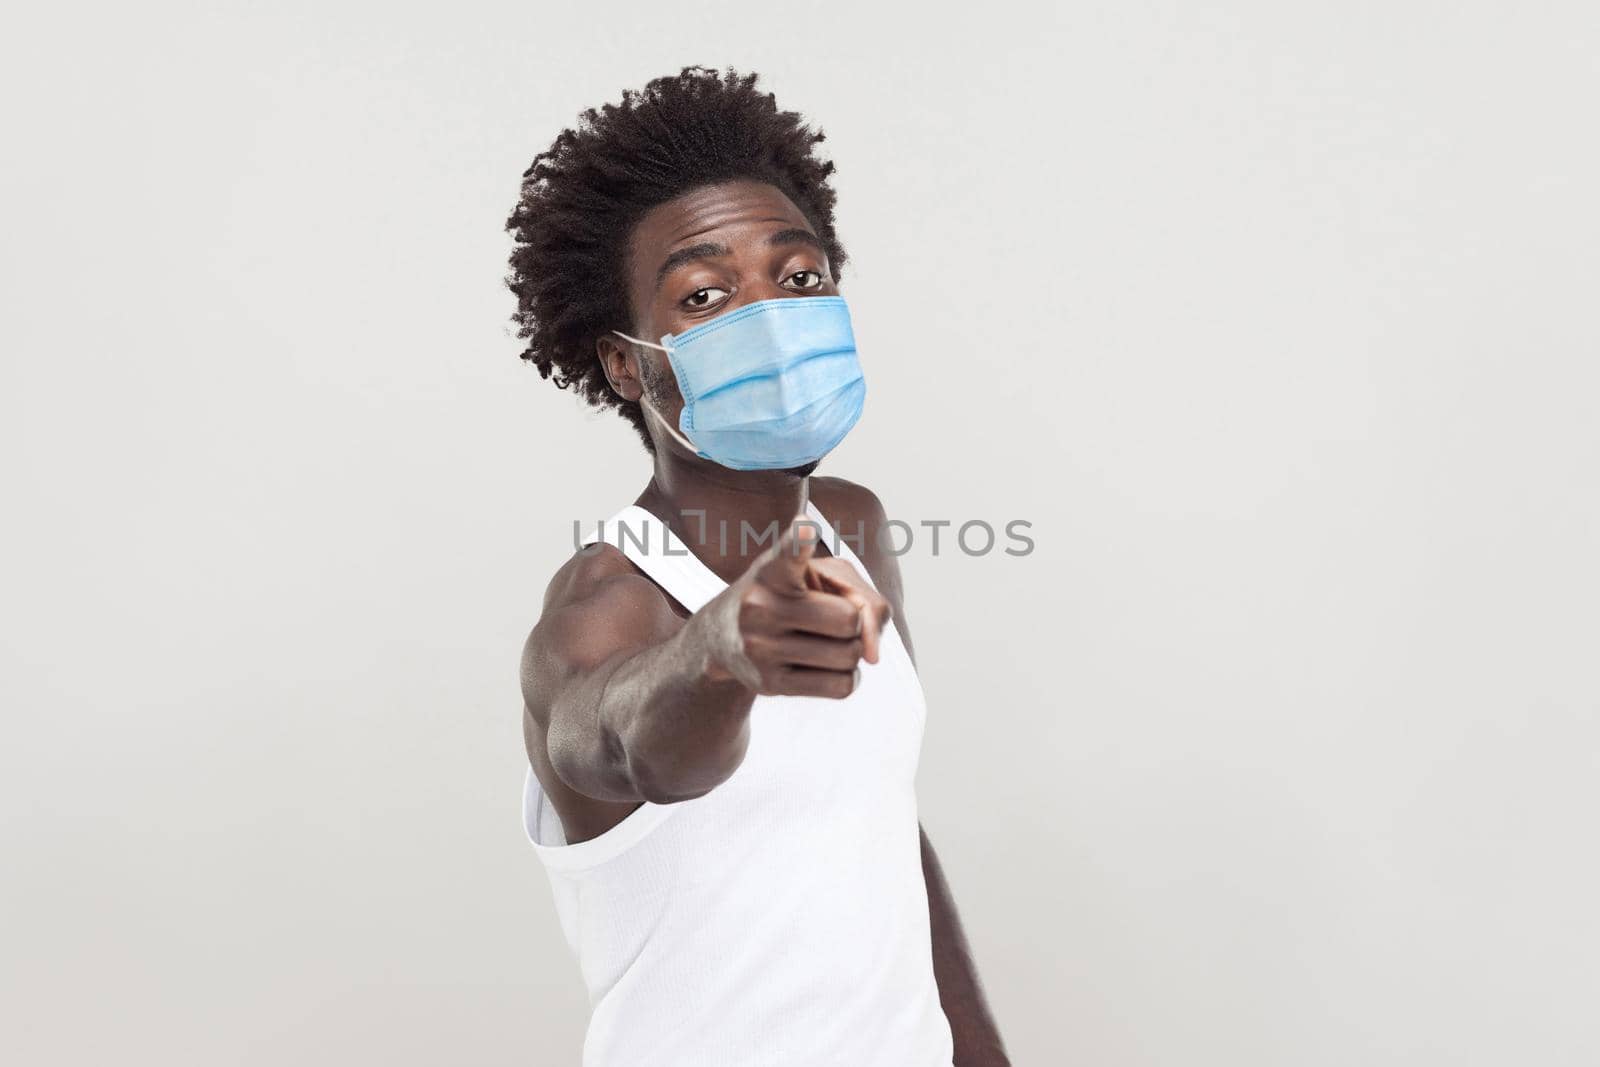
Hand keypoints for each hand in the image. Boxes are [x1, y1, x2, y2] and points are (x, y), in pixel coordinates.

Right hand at [705, 515, 891, 697]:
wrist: (723, 636)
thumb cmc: (788, 596)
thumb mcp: (821, 577)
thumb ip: (864, 599)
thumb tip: (872, 654)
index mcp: (771, 571)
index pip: (787, 553)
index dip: (799, 541)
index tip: (805, 526)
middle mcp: (760, 606)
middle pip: (849, 620)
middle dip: (852, 621)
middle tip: (828, 617)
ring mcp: (761, 648)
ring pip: (849, 656)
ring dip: (850, 651)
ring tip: (822, 640)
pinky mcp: (769, 685)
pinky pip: (841, 686)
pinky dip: (846, 676)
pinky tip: (824, 665)